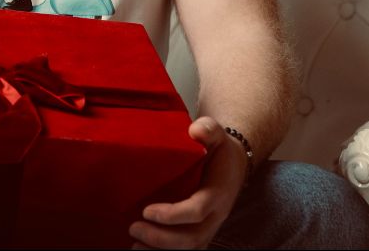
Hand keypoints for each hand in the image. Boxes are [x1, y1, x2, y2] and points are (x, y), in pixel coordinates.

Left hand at [129, 116, 247, 249]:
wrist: (234, 164)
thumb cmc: (219, 149)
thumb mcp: (216, 134)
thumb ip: (208, 129)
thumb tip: (195, 131)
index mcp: (218, 192)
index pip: (197, 210)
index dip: (172, 215)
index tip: (146, 210)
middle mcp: (216, 215)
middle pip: (192, 237)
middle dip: (162, 239)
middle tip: (134, 228)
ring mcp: (209, 227)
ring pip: (190, 248)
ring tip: (135, 245)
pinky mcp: (200, 232)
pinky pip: (186, 249)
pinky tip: (143, 249)